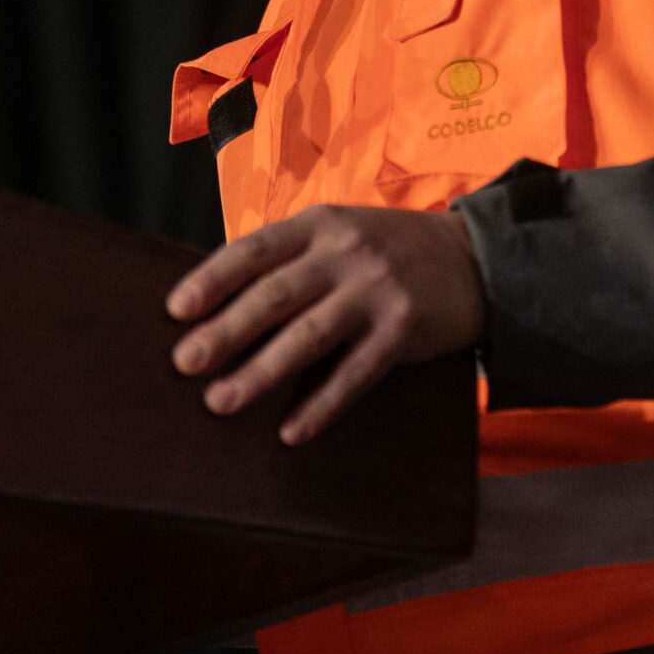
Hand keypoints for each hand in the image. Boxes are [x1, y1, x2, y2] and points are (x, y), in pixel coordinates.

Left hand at [166, 204, 484, 444]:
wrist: (478, 259)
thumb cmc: (392, 249)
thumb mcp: (343, 232)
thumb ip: (294, 256)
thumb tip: (223, 301)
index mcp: (322, 223)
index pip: (255, 249)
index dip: (213, 279)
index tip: (176, 310)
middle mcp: (346, 252)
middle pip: (274, 294)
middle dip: (225, 330)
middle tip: (184, 363)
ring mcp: (376, 291)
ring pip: (307, 336)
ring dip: (260, 371)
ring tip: (221, 400)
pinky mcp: (403, 330)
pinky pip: (354, 374)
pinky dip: (320, 404)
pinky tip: (290, 430)